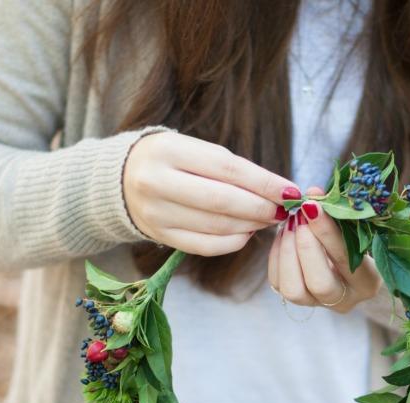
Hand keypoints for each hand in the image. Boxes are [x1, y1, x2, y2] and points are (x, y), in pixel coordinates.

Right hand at [122, 132, 297, 255]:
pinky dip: (232, 242)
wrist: (119, 179)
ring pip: (216, 226)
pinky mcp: (159, 235)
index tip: (290, 191)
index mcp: (169, 150)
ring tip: (268, 219)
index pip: (228, 169)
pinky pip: (204, 246)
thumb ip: (231, 168)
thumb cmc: (170, 160)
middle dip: (261, 208)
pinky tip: (246, 233)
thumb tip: (277, 191)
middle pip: (223, 201)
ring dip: (251, 225)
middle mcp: (157, 182)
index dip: (264, 182)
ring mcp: (156, 212)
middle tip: (284, 210)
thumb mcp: (192, 149)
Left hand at [268, 187, 381, 313]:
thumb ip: (336, 212)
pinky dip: (277, 255)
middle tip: (299, 218)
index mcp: (367, 282)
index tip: (313, 207)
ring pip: (293, 290)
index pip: (346, 260)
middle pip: (319, 283)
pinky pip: (277, 283)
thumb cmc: (357, 236)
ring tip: (289, 224)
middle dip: (305, 248)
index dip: (327, 233)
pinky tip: (283, 234)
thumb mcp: (354, 225)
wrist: (347, 256)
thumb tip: (313, 193)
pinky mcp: (296, 298)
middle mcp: (344, 300)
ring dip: (287, 253)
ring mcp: (317, 303)